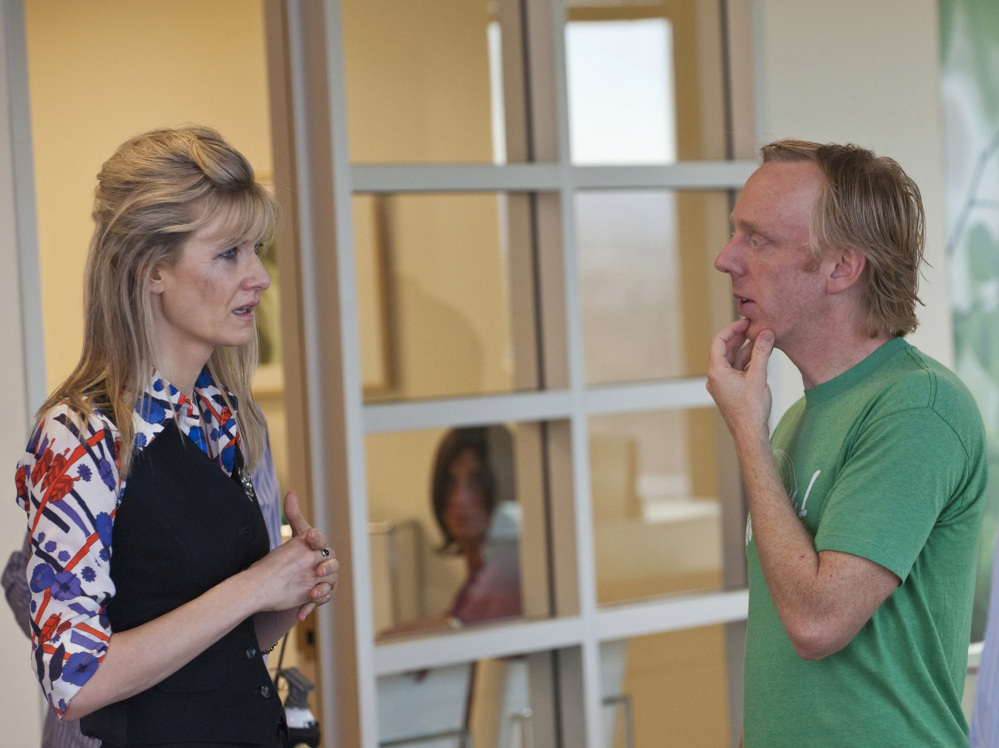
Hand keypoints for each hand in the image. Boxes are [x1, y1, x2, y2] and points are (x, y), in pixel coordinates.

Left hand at [284, 491, 338, 620]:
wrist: (283, 578)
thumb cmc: (293, 554)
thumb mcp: (294, 535)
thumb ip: (294, 514)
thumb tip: (292, 492)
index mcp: (320, 547)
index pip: (321, 541)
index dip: (316, 539)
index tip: (309, 537)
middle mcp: (327, 563)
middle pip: (332, 564)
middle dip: (326, 567)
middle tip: (317, 569)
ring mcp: (324, 581)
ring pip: (329, 585)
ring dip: (321, 590)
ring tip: (313, 593)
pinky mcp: (317, 596)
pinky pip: (318, 602)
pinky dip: (309, 607)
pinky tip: (300, 613)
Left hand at [706, 318, 774, 438]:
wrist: (749, 434)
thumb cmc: (751, 409)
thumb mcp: (759, 376)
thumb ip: (762, 352)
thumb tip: (767, 333)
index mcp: (716, 372)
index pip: (719, 341)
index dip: (732, 329)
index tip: (745, 322)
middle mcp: (715, 377)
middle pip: (726, 350)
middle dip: (740, 338)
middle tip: (755, 327)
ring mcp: (721, 384)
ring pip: (732, 360)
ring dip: (746, 350)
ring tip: (761, 339)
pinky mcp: (729, 390)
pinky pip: (736, 370)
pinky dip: (746, 362)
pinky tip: (760, 356)